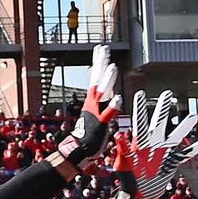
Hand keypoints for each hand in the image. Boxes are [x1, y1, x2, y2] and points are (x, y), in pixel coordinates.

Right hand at [55, 46, 123, 169]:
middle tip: (104, 48)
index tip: (100, 48)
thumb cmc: (88, 134)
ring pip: (102, 93)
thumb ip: (100, 101)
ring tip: (113, 66)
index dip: (98, 62)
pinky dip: (112, 106)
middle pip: (97, 79)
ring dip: (107, 80)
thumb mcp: (94, 113)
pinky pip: (108, 114)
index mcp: (92, 100)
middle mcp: (92, 103)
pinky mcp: (101, 124)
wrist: (78, 150)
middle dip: (101, 63)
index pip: (95, 76)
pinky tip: (119, 98)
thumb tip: (107, 90)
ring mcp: (96, 112)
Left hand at [110, 91, 197, 198]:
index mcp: (140, 143)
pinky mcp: (170, 164)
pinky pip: (182, 155)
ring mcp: (162, 153)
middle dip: (164, 108)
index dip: (140, 107)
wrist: (136, 197)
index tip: (140, 93)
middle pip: (160, 122)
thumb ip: (123, 150)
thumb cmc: (127, 181)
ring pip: (175, 136)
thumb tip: (119, 135)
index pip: (141, 121)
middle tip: (167, 93)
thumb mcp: (123, 165)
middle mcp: (152, 144)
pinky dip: (190, 150)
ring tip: (193, 116)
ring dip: (184, 127)